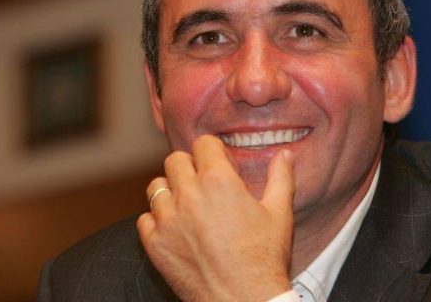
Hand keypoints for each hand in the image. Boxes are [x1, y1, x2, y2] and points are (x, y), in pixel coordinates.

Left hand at [137, 135, 294, 300]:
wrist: (243, 301)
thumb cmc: (264, 259)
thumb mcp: (279, 214)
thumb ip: (280, 177)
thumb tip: (285, 154)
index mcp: (218, 182)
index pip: (203, 144)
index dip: (212, 151)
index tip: (219, 164)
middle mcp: (188, 195)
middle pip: (175, 160)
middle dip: (189, 167)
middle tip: (202, 184)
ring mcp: (168, 220)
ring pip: (156, 187)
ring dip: (170, 192)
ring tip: (186, 206)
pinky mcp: (155, 244)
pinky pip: (144, 219)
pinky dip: (156, 221)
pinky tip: (175, 229)